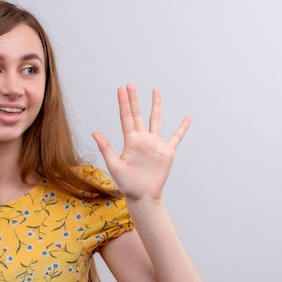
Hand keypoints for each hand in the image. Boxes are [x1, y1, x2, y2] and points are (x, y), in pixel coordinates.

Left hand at [92, 83, 189, 201]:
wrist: (142, 196)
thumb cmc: (127, 184)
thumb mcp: (114, 165)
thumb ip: (106, 148)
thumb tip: (94, 132)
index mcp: (130, 141)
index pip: (126, 117)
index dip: (123, 103)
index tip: (121, 89)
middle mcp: (142, 140)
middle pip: (138, 115)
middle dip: (134, 100)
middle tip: (130, 85)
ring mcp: (155, 144)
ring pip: (156, 120)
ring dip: (156, 106)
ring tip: (156, 91)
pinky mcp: (167, 152)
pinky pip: (176, 137)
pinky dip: (182, 128)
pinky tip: (186, 118)